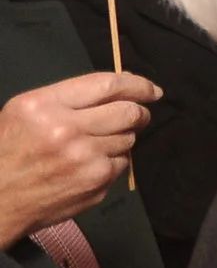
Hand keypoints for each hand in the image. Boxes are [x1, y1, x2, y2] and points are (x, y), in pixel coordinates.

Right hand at [0, 73, 161, 247]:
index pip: (107, 85)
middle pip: (128, 112)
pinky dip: (114, 160)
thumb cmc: (9, 151)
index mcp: (44, 106)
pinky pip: (123, 163)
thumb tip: (121, 87)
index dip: (137, 84)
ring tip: (98, 143)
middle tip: (139, 115)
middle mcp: (67, 130)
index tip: (152, 90)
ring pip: (128, 138)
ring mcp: (85, 158)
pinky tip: (91, 164)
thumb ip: (70, 97)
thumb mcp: (25, 111)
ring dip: (122, 137)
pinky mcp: (96, 182)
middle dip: (139, 112)